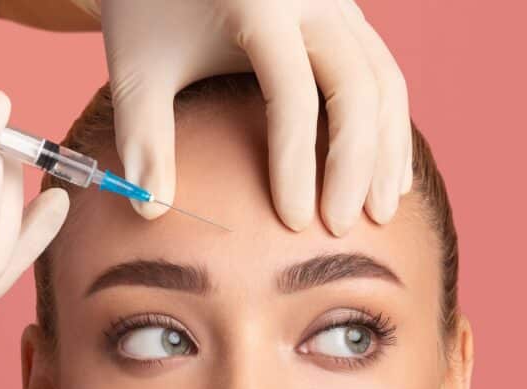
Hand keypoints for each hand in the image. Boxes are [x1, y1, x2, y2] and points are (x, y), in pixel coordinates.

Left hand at [97, 0, 411, 234]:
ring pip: (384, 80)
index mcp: (258, 4)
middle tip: (341, 228)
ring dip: (387, 151)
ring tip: (379, 213)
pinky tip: (386, 178)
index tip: (294, 224)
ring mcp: (338, 1)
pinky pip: (383, 72)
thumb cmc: (148, 12)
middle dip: (354, 166)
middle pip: (356, 89)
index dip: (297, 167)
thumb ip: (143, 138)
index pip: (293, 98)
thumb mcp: (137, 70)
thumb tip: (151, 210)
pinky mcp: (347, 13)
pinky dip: (389, 126)